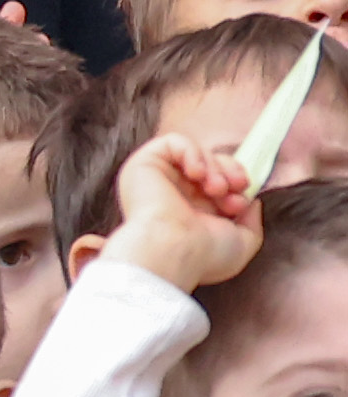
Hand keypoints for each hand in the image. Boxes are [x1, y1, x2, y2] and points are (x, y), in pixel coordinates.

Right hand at [117, 133, 268, 299]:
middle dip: (229, 171)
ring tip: (216, 187)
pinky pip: (173, 141)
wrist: (173, 252)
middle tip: (234, 187)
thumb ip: (252, 223)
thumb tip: (252, 202)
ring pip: (195, 152)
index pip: (219, 180)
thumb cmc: (203, 254)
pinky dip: (192, 151)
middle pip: (210, 162)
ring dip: (214, 165)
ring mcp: (158, 178)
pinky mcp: (143, 164)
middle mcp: (174, 192)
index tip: (242, 201)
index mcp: (192, 210)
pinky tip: (196, 173)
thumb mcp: (242, 243)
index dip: (236, 183)